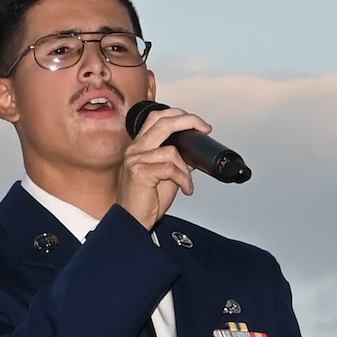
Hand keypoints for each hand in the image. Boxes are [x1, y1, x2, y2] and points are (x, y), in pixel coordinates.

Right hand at [116, 107, 210, 230]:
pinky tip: (185, 189)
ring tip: (187, 182)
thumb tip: (192, 153)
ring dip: (186, 168)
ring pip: (172, 150)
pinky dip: (183, 179)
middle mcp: (135, 150)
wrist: (132, 221)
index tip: (198, 124)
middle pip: (164, 122)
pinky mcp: (140, 172)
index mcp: (139, 146)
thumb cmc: (145, 201)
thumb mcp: (165, 176)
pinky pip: (171, 168)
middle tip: (204, 129)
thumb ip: (175, 161)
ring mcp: (135, 160)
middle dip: (188, 121)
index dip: (179, 115)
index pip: (157, 118)